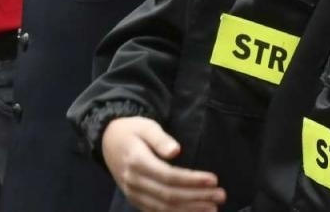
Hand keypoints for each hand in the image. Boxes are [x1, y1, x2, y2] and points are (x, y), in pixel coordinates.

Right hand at [101, 117, 224, 211]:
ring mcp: (133, 194)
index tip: (213, 179)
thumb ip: (160, 139)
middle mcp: (134, 181)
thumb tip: (176, 151)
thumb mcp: (146, 126)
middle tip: (221, 196)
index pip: (168, 176)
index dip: (192, 180)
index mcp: (137, 161)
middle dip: (197, 197)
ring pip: (163, 208)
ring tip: (212, 209)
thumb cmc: (132, 130)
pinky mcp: (135, 200)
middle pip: (169, 195)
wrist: (108, 141)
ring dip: (189, 210)